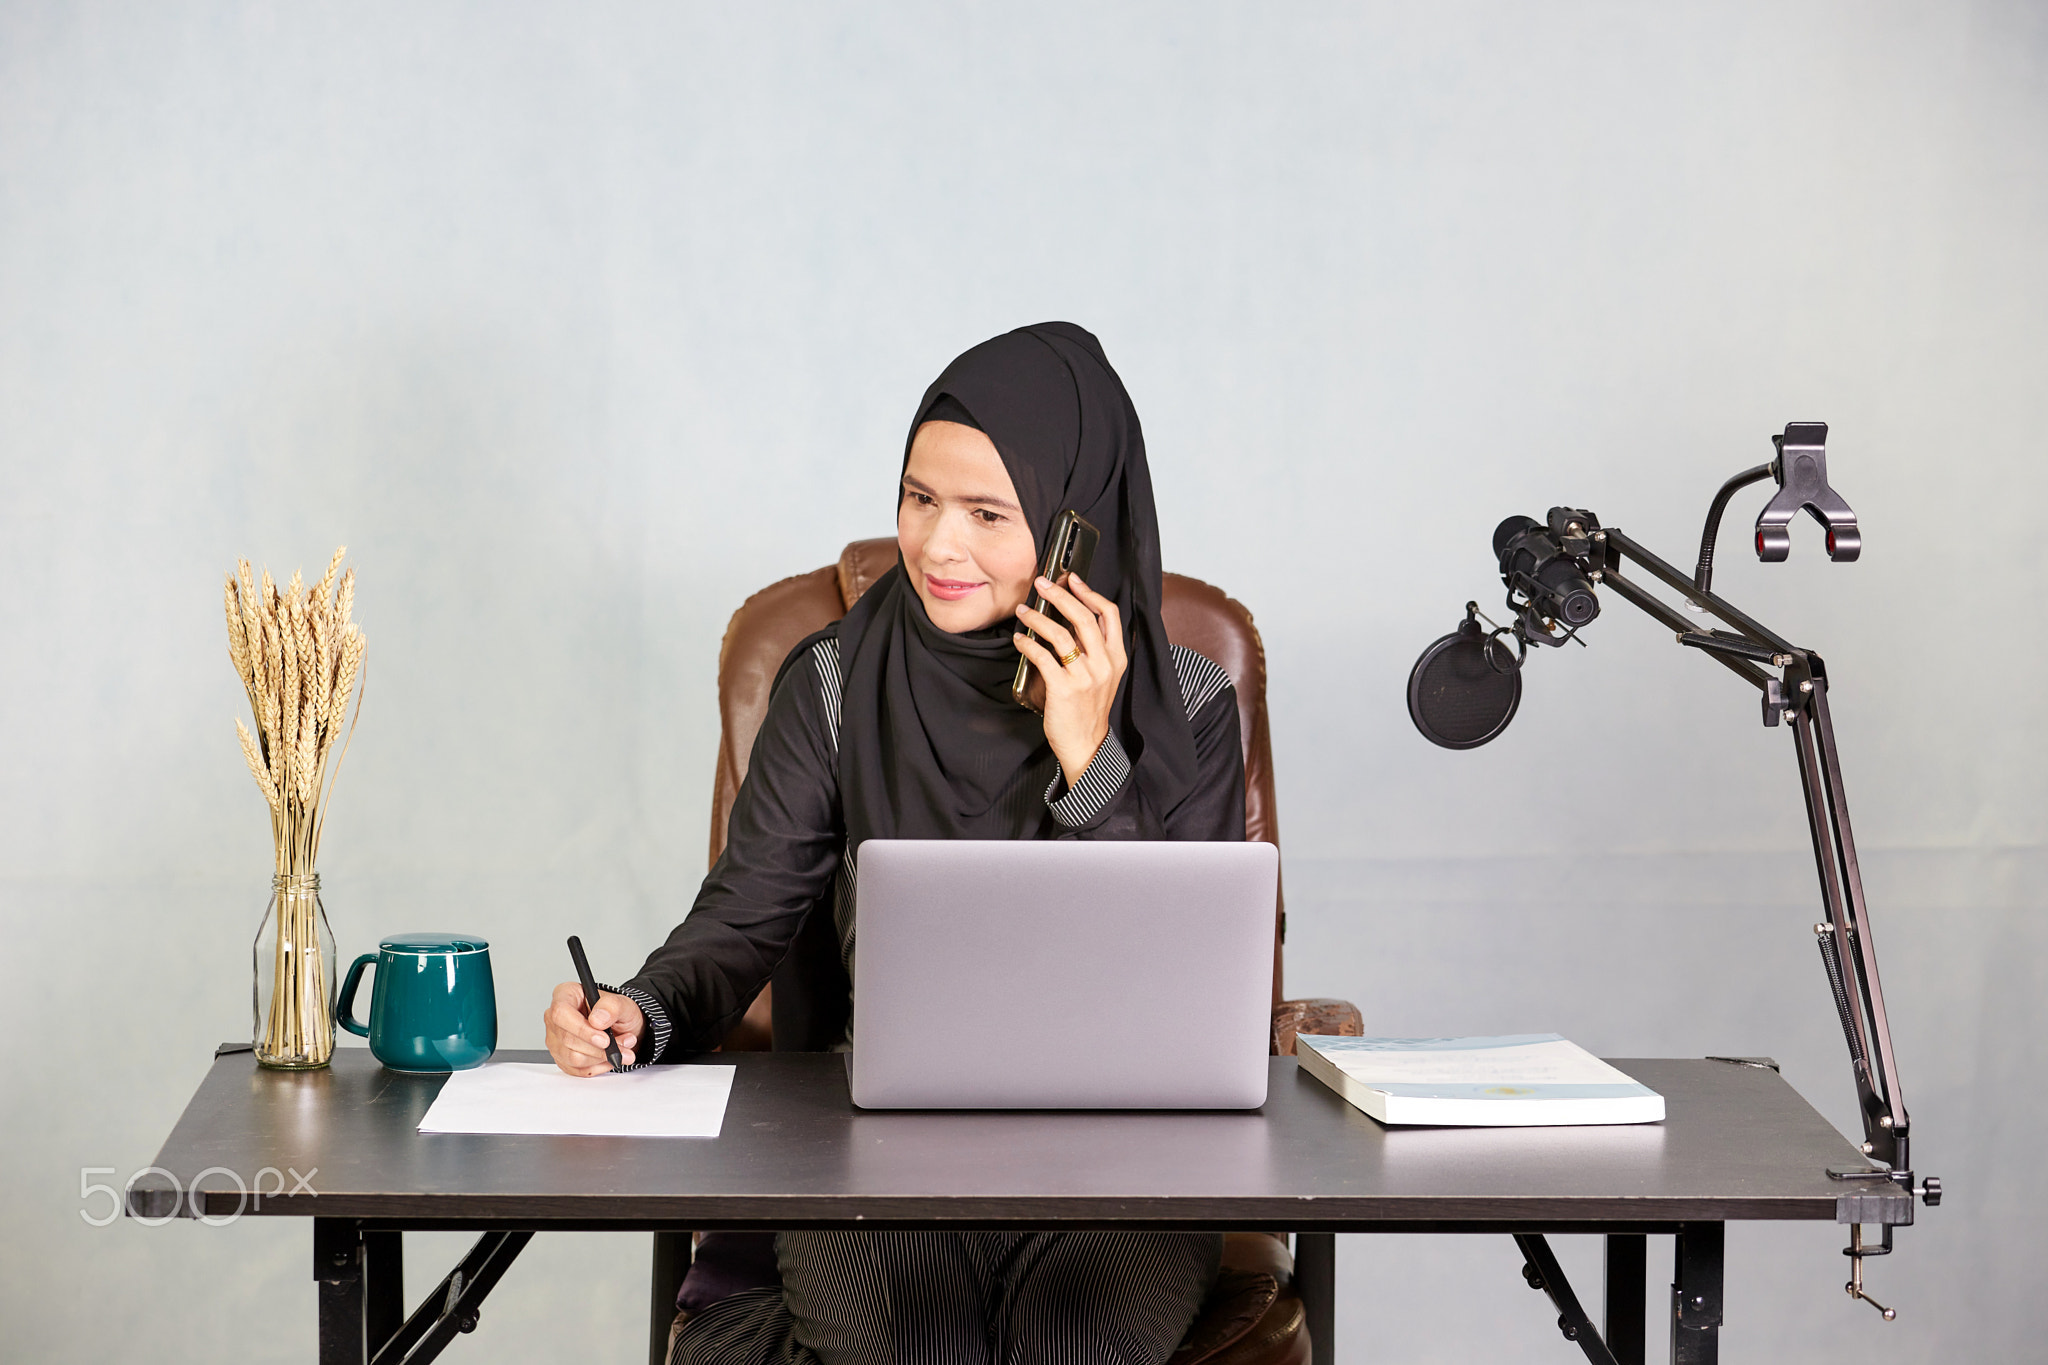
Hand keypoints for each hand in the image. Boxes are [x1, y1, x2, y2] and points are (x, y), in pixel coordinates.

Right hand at [542, 980, 643, 1075]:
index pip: (561, 1013)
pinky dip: (599, 1066)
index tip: (604, 1039)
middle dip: (600, 1047)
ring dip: (602, 1057)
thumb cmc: (617, 1012)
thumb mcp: (623, 1004)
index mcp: (565, 995)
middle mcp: (555, 1018)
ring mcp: (556, 1040)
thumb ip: (612, 1006)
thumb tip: (597, 1019)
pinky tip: (610, 1056)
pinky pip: (578, 1070)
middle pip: (568, 1039)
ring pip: (573, 1058)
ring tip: (622, 1048)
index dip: (581, 1029)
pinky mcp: (562, 1058)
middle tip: (625, 1044)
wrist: (623, 1028)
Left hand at [1013, 572, 1127, 784]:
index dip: (1090, 593)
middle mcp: (1104, 664)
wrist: (1086, 744)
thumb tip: (1068, 619)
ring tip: (1023, 611)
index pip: (1109, 614)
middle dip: (1061, 595)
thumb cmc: (1088, 709)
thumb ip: (1092, 649)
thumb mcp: (1102, 676)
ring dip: (1038, 618)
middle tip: (1042, 584)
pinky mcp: (1064, 689)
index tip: (1072, 580)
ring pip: (1060, 634)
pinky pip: (1042, 657)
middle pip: (1084, 617)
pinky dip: (1028, 643)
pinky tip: (1020, 639)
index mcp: (1116, 657)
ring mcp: (1085, 677)